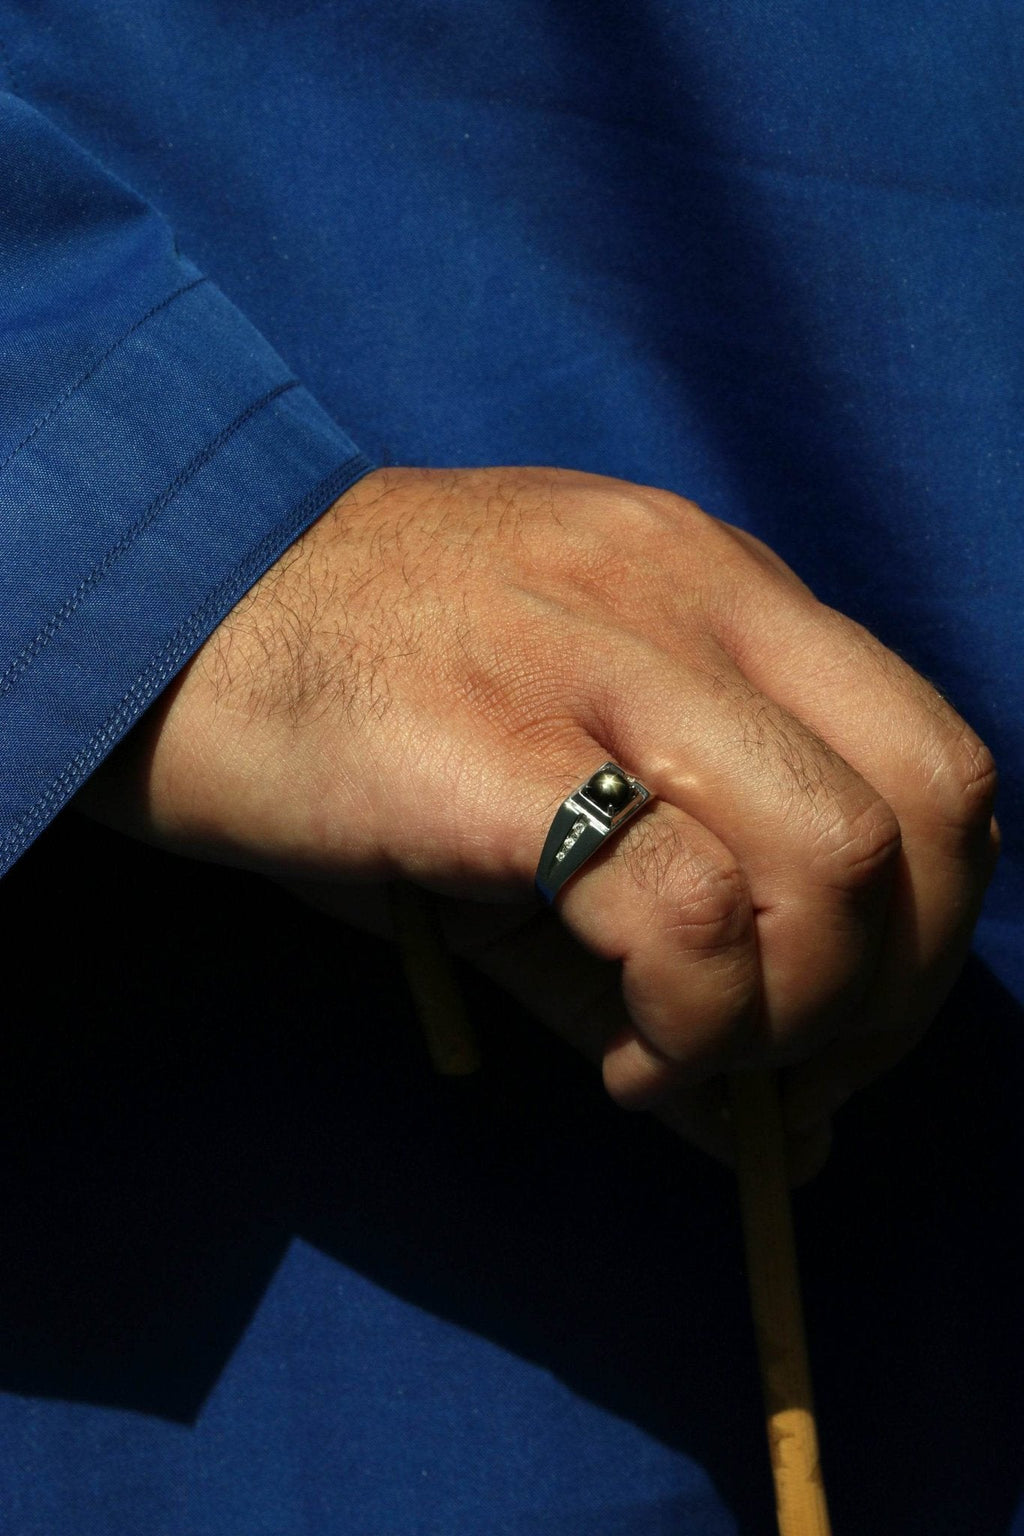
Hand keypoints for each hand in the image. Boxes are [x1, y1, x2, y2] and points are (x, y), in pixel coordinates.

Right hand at [79, 467, 999, 1176]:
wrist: (165, 607)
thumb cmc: (359, 696)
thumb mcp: (541, 783)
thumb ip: (676, 953)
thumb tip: (786, 1141)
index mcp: (717, 582)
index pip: (934, 753)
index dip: (936, 923)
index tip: (846, 1027)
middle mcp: (688, 595)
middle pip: (928, 807)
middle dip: (900, 984)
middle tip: (795, 1069)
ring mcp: (601, 658)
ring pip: (833, 858)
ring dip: (797, 1014)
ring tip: (685, 1059)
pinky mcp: (501, 747)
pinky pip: (686, 908)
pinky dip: (695, 1022)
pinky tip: (622, 1061)